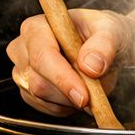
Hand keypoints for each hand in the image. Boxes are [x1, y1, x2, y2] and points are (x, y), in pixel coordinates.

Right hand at [6, 9, 130, 116]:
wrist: (102, 48)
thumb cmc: (101, 33)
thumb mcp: (111, 30)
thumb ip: (104, 44)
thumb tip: (90, 65)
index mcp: (37, 27)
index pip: (42, 56)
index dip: (62, 78)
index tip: (83, 95)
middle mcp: (23, 48)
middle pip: (38, 82)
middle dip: (69, 92)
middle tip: (95, 91)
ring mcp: (22, 71)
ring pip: (41, 98)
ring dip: (70, 99)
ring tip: (87, 83)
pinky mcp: (27, 90)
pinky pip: (45, 107)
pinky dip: (66, 105)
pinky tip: (76, 90)